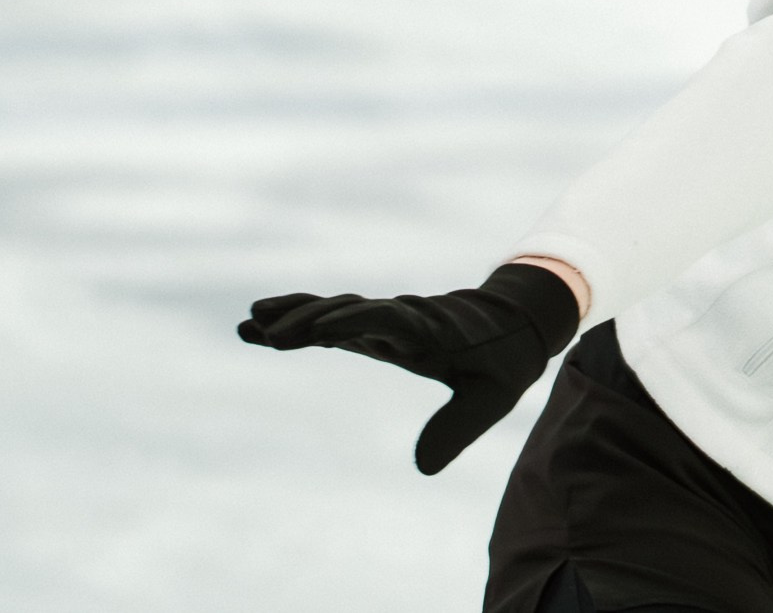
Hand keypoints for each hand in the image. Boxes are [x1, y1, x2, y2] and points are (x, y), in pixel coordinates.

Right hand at [238, 262, 580, 473]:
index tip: (320, 329)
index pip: (391, 321)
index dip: (357, 322)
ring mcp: (386, 319)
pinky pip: (332, 321)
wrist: (516, 321)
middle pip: (352, 311)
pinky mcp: (374, 326)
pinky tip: (259, 328)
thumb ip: (460, 428)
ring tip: (249, 324)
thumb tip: (423, 469)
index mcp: (433, 329)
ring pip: (335, 311)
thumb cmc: (505, 361)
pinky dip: (299, 320)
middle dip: (312, 319)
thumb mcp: (493, 398)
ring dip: (294, 316)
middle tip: (269, 332)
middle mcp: (404, 317)